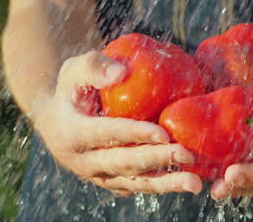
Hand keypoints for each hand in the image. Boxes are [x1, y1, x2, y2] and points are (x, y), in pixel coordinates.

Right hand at [35, 51, 201, 195]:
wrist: (58, 121)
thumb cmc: (71, 90)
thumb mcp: (73, 71)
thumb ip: (94, 67)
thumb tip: (122, 73)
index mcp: (71, 134)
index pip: (106, 135)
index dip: (134, 134)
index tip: (162, 134)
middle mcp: (85, 162)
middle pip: (124, 164)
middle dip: (157, 160)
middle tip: (186, 154)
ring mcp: (101, 175)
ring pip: (135, 182)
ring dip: (166, 183)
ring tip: (194, 183)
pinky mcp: (115, 181)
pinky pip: (141, 185)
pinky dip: (164, 184)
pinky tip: (187, 179)